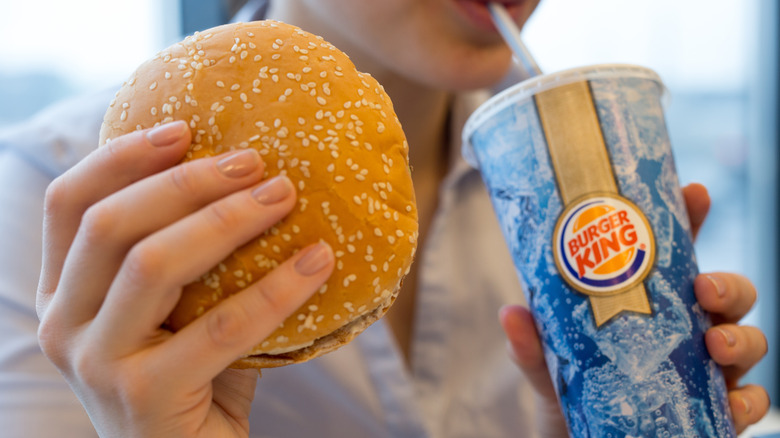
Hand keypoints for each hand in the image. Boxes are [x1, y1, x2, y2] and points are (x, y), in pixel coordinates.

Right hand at [36, 121, 334, 436]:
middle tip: (255, 161)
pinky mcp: (144, 399)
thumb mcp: (177, 314)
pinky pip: (221, 327)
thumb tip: (255, 180)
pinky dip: (277, 287)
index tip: (183, 128)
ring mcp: (96, 365)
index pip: (68, 206)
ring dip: (226, 220)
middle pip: (111, 225)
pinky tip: (320, 261)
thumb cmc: (195, 382)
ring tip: (285, 195)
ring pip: (153, 264)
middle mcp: (64, 327)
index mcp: (65, 296)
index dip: (120, 157)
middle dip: (187, 182)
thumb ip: (188, 260)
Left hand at [499, 183, 769, 436]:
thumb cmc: (571, 389)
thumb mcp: (546, 364)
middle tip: (703, 287)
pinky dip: (747, 401)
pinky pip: (750, 403)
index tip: (696, 192)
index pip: (678, 252)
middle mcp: (686, 329)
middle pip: (727, 293)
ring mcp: (705, 369)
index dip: (692, 218)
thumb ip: (532, 343)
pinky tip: (731, 402)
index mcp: (650, 302)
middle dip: (727, 284)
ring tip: (714, 345)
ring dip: (741, 338)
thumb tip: (512, 313)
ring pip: (749, 341)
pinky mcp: (714, 410)